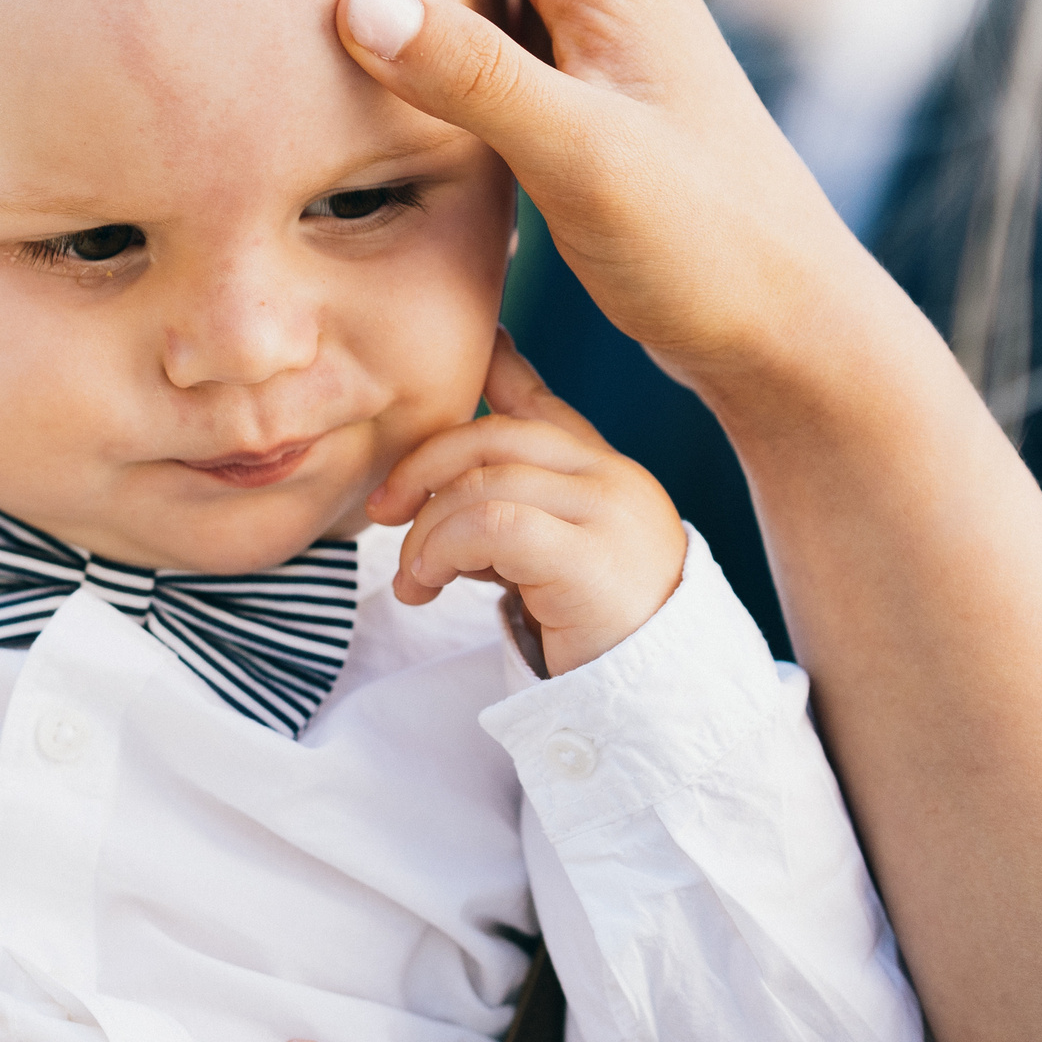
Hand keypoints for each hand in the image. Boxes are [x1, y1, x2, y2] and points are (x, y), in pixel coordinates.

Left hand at [368, 332, 683, 673]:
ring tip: (413, 579)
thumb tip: (438, 493)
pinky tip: (429, 583)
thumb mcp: (549, 559)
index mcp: (603, 472)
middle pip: (494, 434)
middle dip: (423, 466)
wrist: (658, 700)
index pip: (543, 404)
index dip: (502, 366)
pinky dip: (442, 548)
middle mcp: (611, 478)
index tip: (478, 341)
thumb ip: (510, 514)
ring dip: (426, 529)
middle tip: (382, 512)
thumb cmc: (596, 632)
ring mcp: (607, 512)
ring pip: (485, 480)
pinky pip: (493, 525)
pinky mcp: (590, 557)